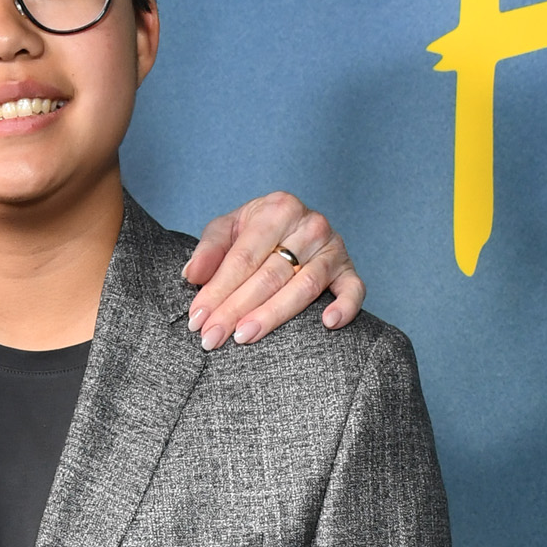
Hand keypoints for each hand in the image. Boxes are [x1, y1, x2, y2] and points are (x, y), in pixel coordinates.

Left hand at [183, 193, 366, 350]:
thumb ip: (209, 250)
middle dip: (236, 309)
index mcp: (278, 209)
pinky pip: (354, 289)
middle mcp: (310, 225)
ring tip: (245, 336)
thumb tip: (191, 275)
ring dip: (273, 315)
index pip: (244, 257)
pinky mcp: (349, 269)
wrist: (293, 225)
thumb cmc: (256, 231)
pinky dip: (346, 306)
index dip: (218, 290)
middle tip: (212, 337)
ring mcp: (333, 248)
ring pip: (304, 286)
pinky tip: (328, 324)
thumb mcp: (228, 229)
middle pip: (270, 275)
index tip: (197, 319)